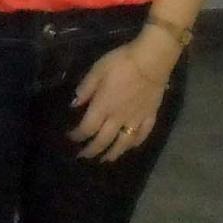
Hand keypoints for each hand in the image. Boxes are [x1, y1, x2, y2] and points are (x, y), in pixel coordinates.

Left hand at [69, 35, 170, 160]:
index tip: (71, 138)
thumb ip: (85, 89)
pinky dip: (135, 144)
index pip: (87, 128)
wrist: (151, 61)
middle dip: (92, 150)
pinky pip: (143, 135)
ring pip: (123, 143)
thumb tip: (74, 104)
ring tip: (105, 160)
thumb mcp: (96, 71)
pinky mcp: (151, 116)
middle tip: (83, 157)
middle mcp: (118, 118)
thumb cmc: (120, 63)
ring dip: (113, 153)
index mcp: (103, 107)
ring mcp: (136, 119)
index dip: (77, 136)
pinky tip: (130, 147)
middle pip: (103, 140)